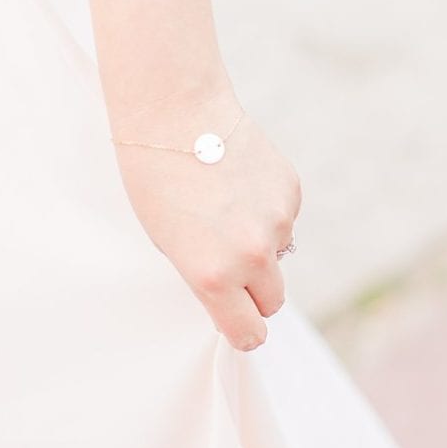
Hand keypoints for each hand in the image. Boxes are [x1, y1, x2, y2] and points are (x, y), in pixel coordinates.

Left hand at [113, 103, 300, 352]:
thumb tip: (233, 291)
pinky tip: (237, 184)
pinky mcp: (291, 192)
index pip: (248, 332)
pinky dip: (266, 211)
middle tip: (228, 267)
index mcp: (212, 275)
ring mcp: (276, 223)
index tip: (240, 326)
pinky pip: (284, 220)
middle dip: (254, 292)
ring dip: (260, 245)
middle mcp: (251, 256)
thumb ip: (205, 274)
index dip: (244, 331)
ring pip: (279, 255)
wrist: (176, 116)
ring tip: (224, 209)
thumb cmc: (155, 180)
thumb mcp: (167, 243)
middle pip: (272, 301)